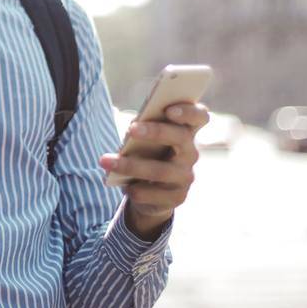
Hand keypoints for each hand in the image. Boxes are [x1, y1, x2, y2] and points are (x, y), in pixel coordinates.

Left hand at [98, 103, 208, 239]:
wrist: (150, 192)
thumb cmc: (146, 154)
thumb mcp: (145, 139)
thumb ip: (144, 128)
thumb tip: (132, 129)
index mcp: (186, 132)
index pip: (199, 117)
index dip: (189, 111)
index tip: (169, 109)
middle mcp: (190, 154)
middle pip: (181, 138)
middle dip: (156, 132)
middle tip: (130, 128)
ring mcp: (185, 177)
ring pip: (161, 170)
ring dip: (131, 165)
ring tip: (106, 160)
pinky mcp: (176, 198)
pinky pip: (154, 193)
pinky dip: (135, 189)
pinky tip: (123, 186)